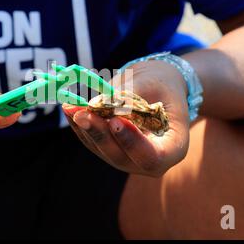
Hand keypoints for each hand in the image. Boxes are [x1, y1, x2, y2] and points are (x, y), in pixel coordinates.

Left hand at [63, 60, 190, 176]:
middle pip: (121, 157)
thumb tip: (101, 105)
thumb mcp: (153, 83)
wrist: (158, 88)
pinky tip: (69, 109)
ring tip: (71, 107)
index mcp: (173, 148)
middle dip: (100, 134)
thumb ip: (130, 97)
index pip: (153, 157)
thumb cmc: (162, 83)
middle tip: (82, 113)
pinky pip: (92, 141)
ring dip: (85, 129)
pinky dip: (80, 126)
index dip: (132, 143)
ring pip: (102, 150)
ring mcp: (128, 158)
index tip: (115, 121)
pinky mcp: (110, 150)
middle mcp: (150, 161)